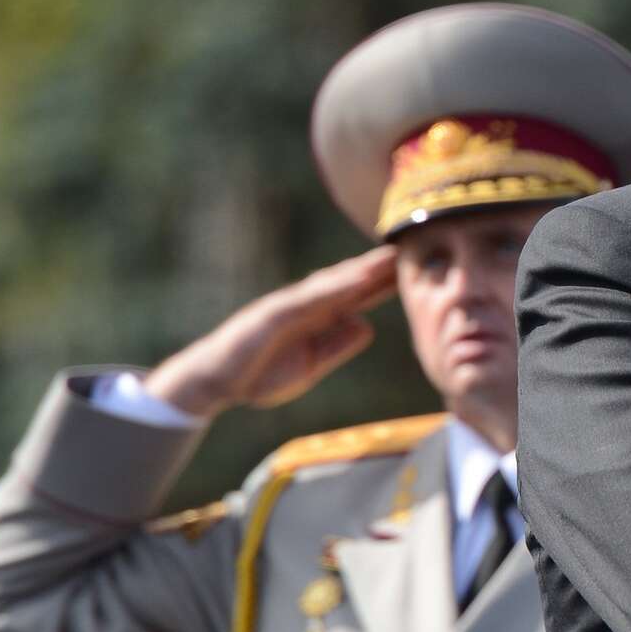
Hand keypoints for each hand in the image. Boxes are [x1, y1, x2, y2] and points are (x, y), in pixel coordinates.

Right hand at [143, 246, 398, 418]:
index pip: (358, 297)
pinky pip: (308, 298)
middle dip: (381, 268)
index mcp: (317, 319)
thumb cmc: (260, 374)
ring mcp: (290, 306)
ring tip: (390, 256)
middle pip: (351, 282)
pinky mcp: (273, 313)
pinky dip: (333, 287)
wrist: (215, 382)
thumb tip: (367, 325)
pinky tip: (356, 279)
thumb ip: (337, 346)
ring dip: (362, 269)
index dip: (385, 285)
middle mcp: (306, 306)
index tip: (415, 273)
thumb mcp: (311, 366)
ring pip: (333, 283)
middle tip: (414, 249)